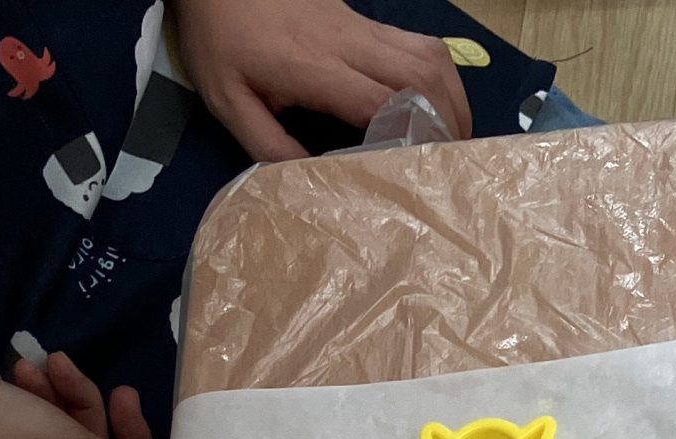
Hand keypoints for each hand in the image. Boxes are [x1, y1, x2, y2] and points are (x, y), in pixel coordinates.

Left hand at [173, 0, 472, 161]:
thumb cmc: (220, 37)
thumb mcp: (227, 100)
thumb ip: (266, 144)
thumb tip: (312, 181)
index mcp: (313, 67)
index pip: (381, 102)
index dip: (412, 139)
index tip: (425, 175)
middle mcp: (347, 43)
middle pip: (422, 76)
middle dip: (449, 124)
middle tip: (454, 165)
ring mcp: (360, 26)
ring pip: (429, 56)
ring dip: (453, 99)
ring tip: (456, 139)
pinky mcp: (363, 20)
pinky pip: (419, 43)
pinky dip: (441, 76)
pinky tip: (439, 102)